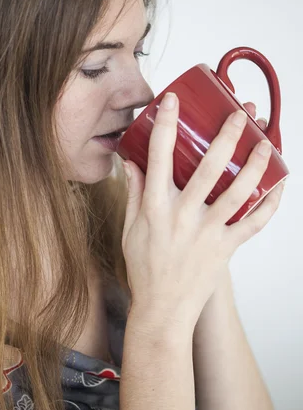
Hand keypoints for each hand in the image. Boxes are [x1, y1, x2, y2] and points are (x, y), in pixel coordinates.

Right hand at [122, 93, 283, 332]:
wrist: (162, 308)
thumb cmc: (145, 268)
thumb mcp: (131, 228)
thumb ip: (135, 192)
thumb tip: (132, 162)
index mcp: (155, 208)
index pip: (159, 157)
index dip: (167, 125)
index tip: (173, 100)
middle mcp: (182, 216)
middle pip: (209, 169)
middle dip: (226, 136)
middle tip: (239, 115)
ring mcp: (207, 233)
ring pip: (237, 193)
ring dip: (255, 166)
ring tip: (266, 145)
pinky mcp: (225, 248)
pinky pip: (253, 224)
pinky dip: (269, 206)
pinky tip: (279, 188)